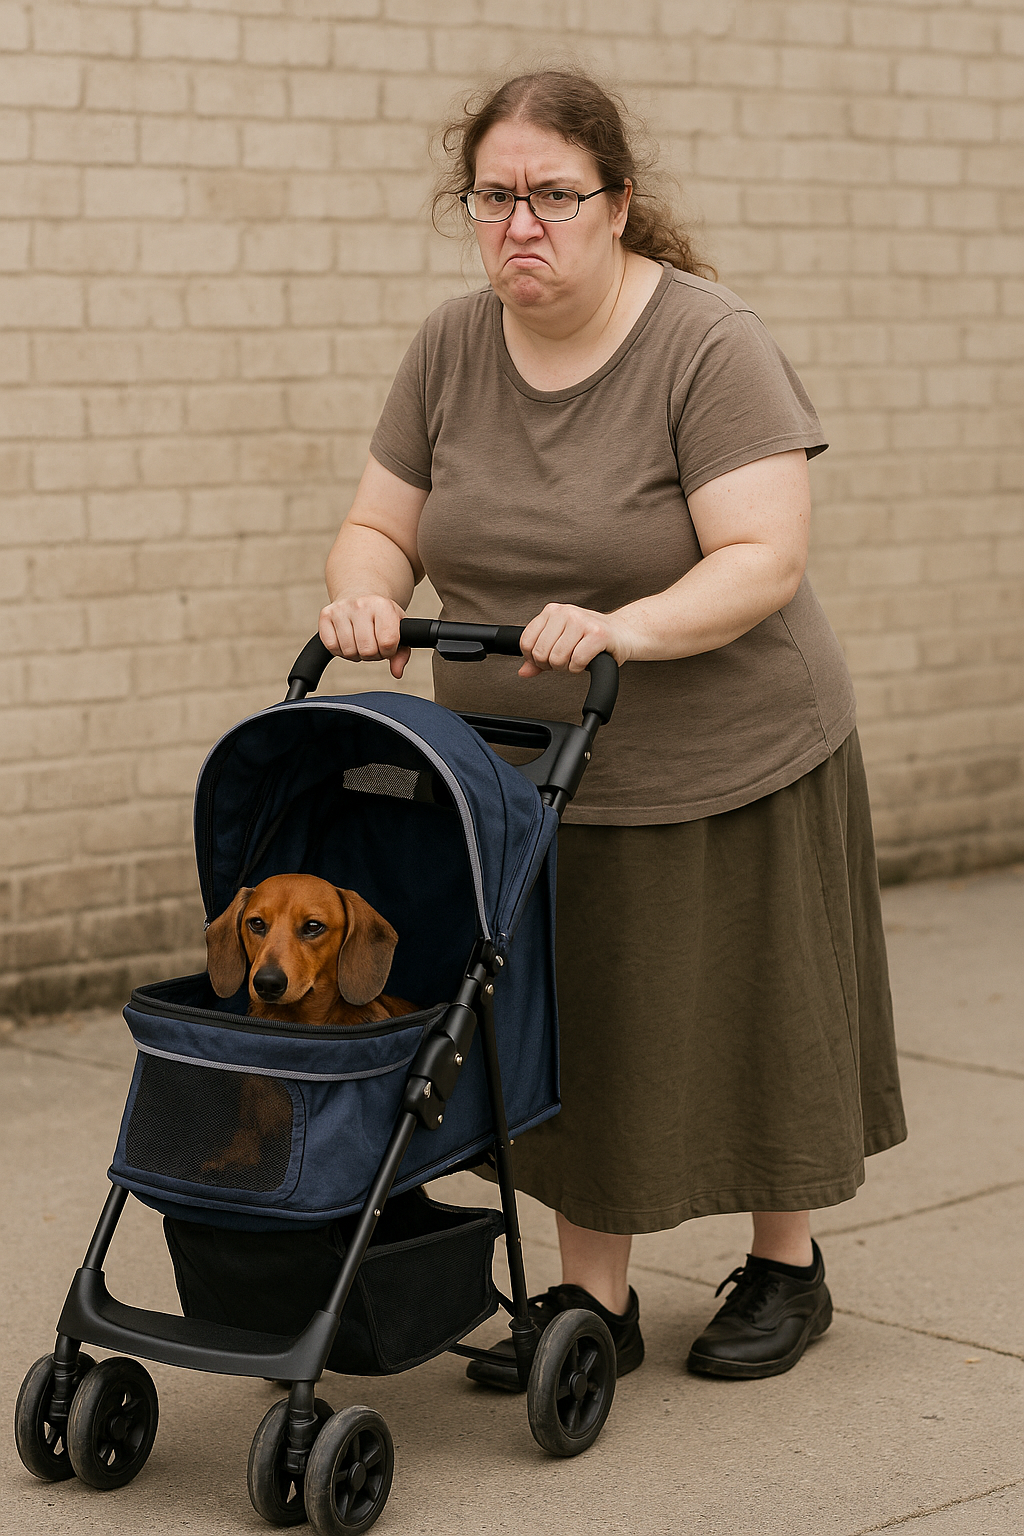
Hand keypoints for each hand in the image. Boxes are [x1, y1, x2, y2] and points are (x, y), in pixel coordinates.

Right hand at [319, 595, 410, 679]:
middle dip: (372, 655)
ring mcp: (341, 609)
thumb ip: (401, 653)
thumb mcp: (398, 629)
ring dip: (356, 654)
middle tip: (373, 645)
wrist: (360, 593)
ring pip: (349, 651)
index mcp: (383, 606)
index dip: (389, 651)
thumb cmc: (381, 616)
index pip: (387, 643)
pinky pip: (331, 646)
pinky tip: (347, 641)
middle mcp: (361, 604)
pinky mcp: (325, 614)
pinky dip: (340, 650)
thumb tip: (397, 672)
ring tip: (360, 642)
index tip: (387, 645)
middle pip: (367, 650)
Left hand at [517, 604, 634, 678]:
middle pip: (541, 653)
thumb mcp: (560, 642)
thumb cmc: (591, 638)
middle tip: (566, 661)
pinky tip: (586, 661)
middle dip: (552, 665)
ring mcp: (582, 621)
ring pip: (558, 658)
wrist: (623, 634)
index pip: (527, 642)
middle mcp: (566, 613)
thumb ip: (539, 656)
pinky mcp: (598, 634)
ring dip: (567, 667)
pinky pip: (577, 661)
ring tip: (576, 659)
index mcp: (552, 611)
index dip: (535, 658)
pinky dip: (579, 668)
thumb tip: (523, 671)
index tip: (547, 659)